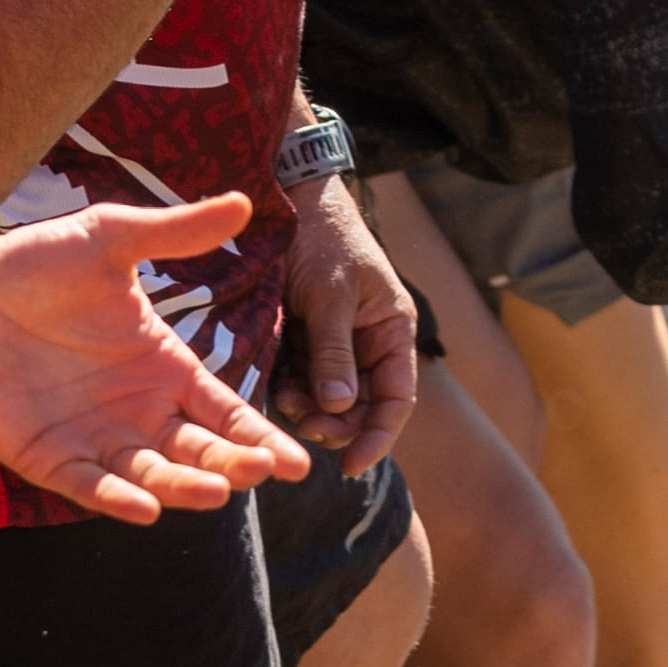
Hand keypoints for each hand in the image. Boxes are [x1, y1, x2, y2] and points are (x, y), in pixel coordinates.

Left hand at [0, 195, 308, 521]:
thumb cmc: (35, 263)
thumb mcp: (111, 239)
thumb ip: (175, 233)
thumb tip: (244, 202)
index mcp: (163, 367)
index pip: (223, 411)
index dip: (258, 435)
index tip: (296, 463)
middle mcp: (137, 411)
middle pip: (197, 450)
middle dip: (232, 464)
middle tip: (261, 470)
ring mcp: (92, 438)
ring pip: (150, 475)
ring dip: (182, 487)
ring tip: (215, 490)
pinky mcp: (44, 456)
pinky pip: (85, 485)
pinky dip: (114, 499)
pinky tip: (142, 507)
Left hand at [273, 182, 416, 474]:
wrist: (291, 199)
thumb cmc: (325, 240)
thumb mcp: (332, 294)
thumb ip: (334, 351)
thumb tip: (340, 407)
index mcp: (391, 331)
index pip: (396, 399)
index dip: (378, 436)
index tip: (350, 467)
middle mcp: (366, 343)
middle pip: (360, 406)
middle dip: (335, 423)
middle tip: (303, 425)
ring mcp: (333, 343)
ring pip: (325, 398)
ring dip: (306, 408)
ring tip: (284, 400)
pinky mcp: (300, 339)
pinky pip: (297, 378)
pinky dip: (286, 388)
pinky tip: (271, 387)